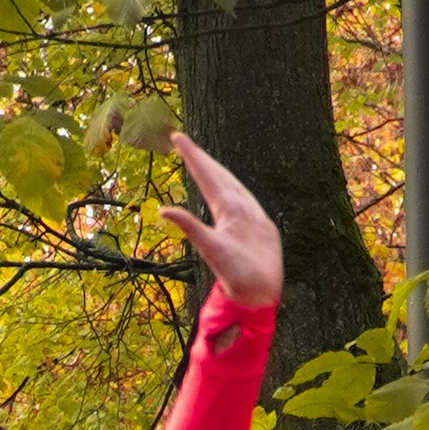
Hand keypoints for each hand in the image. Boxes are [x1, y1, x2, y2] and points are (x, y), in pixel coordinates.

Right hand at [159, 134, 282, 313]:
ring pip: (233, 183)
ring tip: (203, 160)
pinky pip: (245, 196)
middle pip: (220, 174)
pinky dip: (231, 186)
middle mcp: (244, 205)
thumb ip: (189, 227)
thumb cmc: (237, 274)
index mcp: (229, 207)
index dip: (191, 155)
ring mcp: (255, 213)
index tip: (177, 137)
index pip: (207, 174)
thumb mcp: (211, 251)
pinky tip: (230, 188)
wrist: (265, 291)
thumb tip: (164, 210)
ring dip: (216, 170)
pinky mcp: (263, 223)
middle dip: (201, 157)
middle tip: (183, 142)